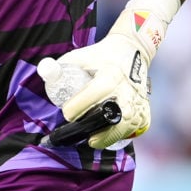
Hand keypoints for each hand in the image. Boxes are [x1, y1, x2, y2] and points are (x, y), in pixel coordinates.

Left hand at [57, 0, 179, 148]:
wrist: (133, 50)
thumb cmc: (102, 55)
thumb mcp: (81, 56)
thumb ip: (62, 67)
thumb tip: (44, 75)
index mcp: (110, 75)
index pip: (91, 96)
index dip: (76, 107)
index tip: (67, 113)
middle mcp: (127, 89)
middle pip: (114, 116)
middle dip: (98, 130)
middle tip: (85, 137)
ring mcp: (139, 100)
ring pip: (127, 126)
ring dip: (111, 137)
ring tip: (94, 141)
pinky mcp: (145, 108)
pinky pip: (137, 127)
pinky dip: (125, 134)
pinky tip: (112, 135)